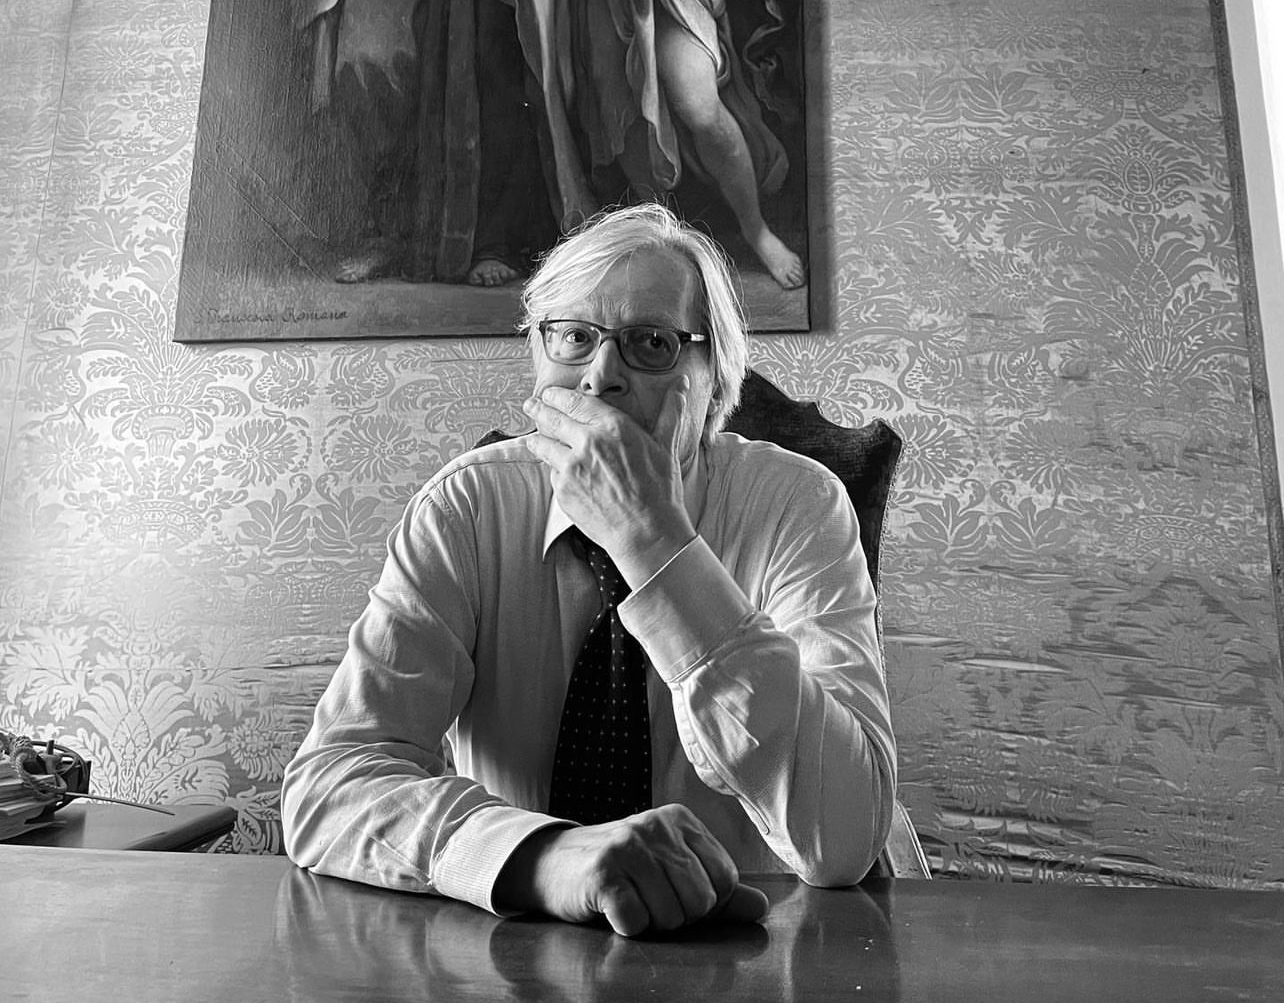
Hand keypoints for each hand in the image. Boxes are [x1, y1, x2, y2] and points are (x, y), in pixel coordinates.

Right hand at [493, 804, 769, 936]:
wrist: (553, 865)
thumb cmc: (622, 872)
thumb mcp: (671, 871)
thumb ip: (718, 889)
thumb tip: (761, 908)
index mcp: (680, 820)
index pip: (724, 880)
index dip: (704, 903)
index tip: (673, 893)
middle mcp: (657, 826)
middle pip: (701, 902)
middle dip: (678, 916)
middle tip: (647, 899)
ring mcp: (628, 846)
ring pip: (671, 916)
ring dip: (651, 922)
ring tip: (629, 901)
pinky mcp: (603, 873)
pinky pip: (636, 923)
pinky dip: (625, 927)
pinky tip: (610, 907)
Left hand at [522, 382, 695, 584]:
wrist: (646, 533)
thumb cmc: (660, 491)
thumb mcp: (667, 447)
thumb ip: (670, 412)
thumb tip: (682, 384)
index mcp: (613, 427)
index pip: (575, 403)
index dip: (558, 396)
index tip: (550, 393)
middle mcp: (587, 443)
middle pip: (552, 420)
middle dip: (538, 410)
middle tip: (530, 405)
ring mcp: (571, 469)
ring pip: (544, 446)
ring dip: (536, 439)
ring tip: (532, 437)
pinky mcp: (563, 492)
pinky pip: (553, 474)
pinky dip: (555, 470)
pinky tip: (558, 471)